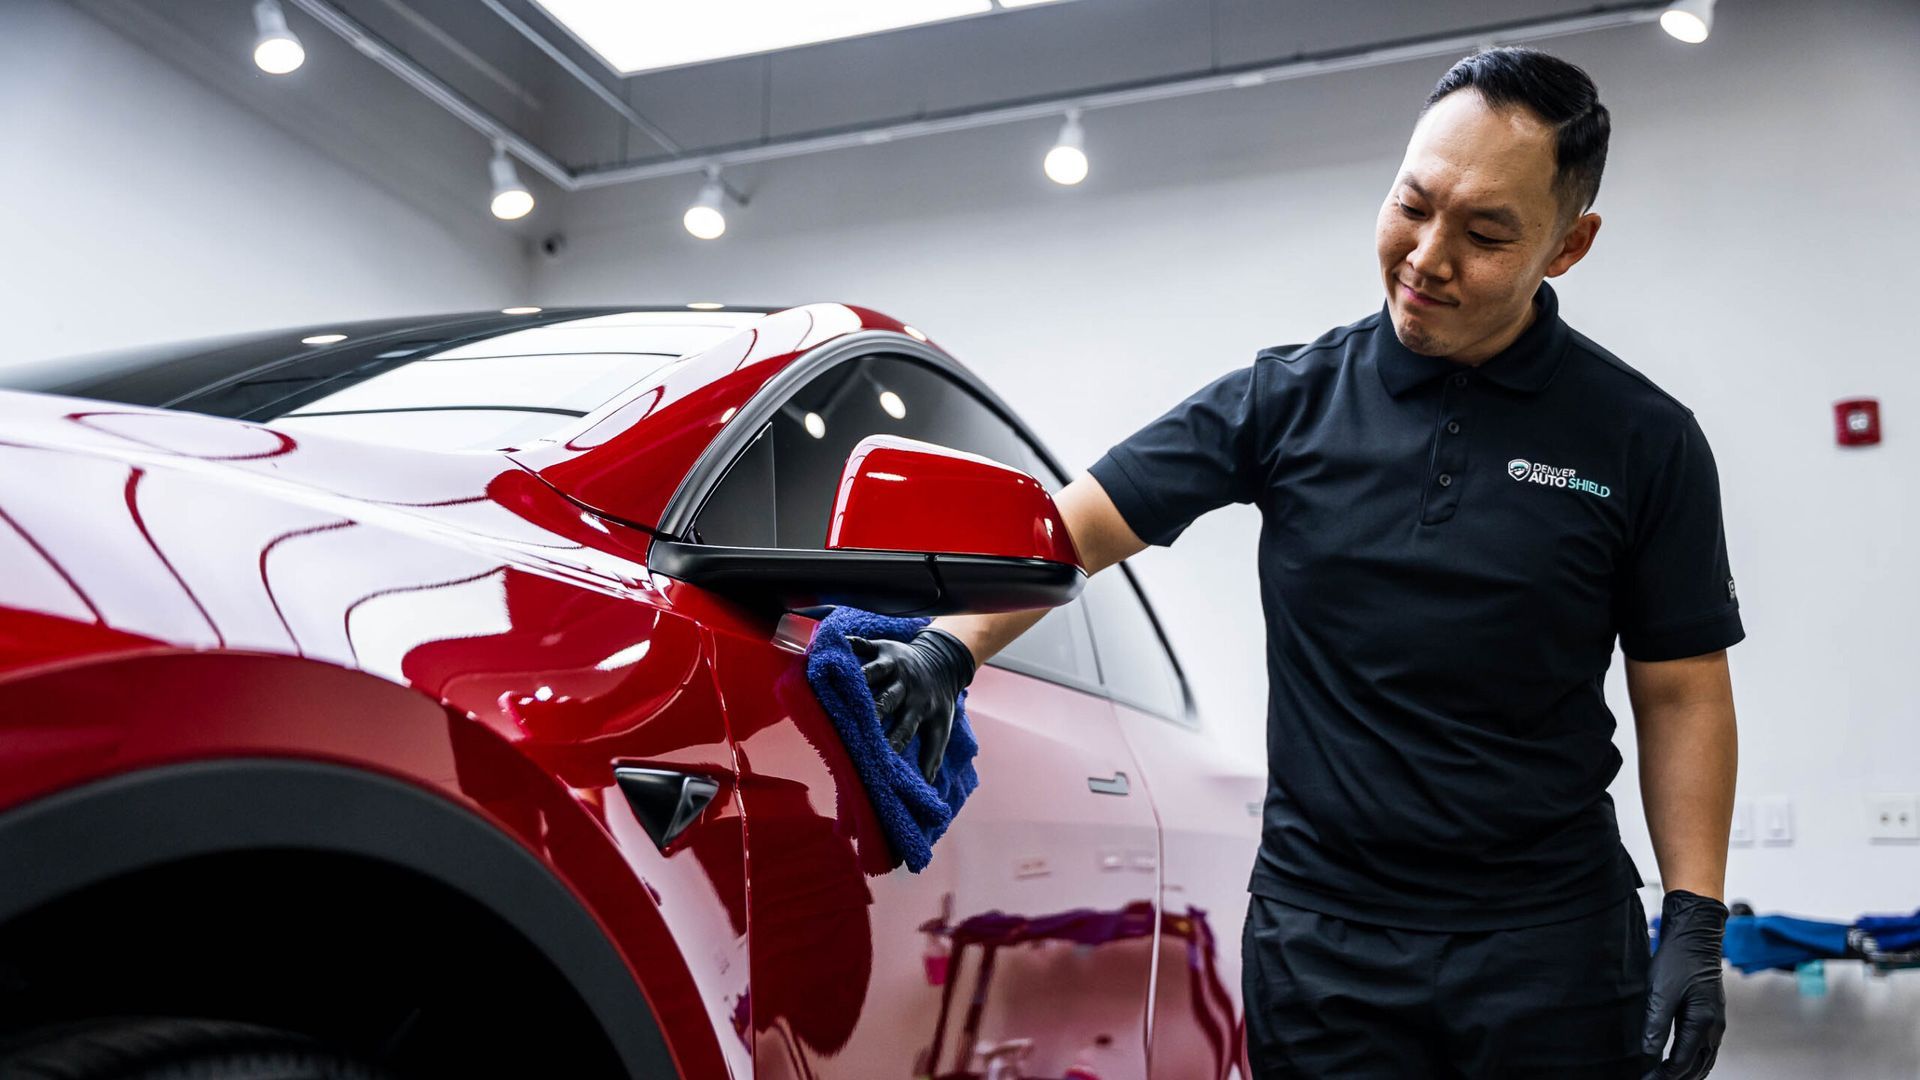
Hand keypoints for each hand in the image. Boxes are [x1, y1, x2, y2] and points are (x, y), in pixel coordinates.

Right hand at [847, 628, 974, 784]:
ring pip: (875, 671)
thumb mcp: (942, 726)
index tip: (880, 757)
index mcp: (919, 708)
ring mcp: (894, 665)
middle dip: (874, 710)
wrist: (944, 660)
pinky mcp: (884, 648)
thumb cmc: (938, 700)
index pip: (904, 729)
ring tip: (842, 683)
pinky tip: (839, 644)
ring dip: (861, 677)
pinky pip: (866, 645)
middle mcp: (906, 686)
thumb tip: (927, 785)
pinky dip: (852, 644)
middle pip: (888, 699)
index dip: (893, 743)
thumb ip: (933, 755)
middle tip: (859, 721)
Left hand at [1642, 889, 1728, 1079]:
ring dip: (1688, 1072)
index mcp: (1702, 1023)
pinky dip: (1695, 1060)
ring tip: (1667, 1078)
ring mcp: (1716, 1021)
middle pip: (1698, 1067)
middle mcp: (1714, 1027)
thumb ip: (1655, 1025)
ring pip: (1705, 1059)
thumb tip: (1648, 1054)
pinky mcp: (1712, 1014)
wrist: (1695, 935)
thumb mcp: (1660, 992)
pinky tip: (1682, 1060)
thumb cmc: (1678, 960)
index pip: (1682, 1063)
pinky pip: (1706, 1047)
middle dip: (1677, 1079)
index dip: (1663, 1076)